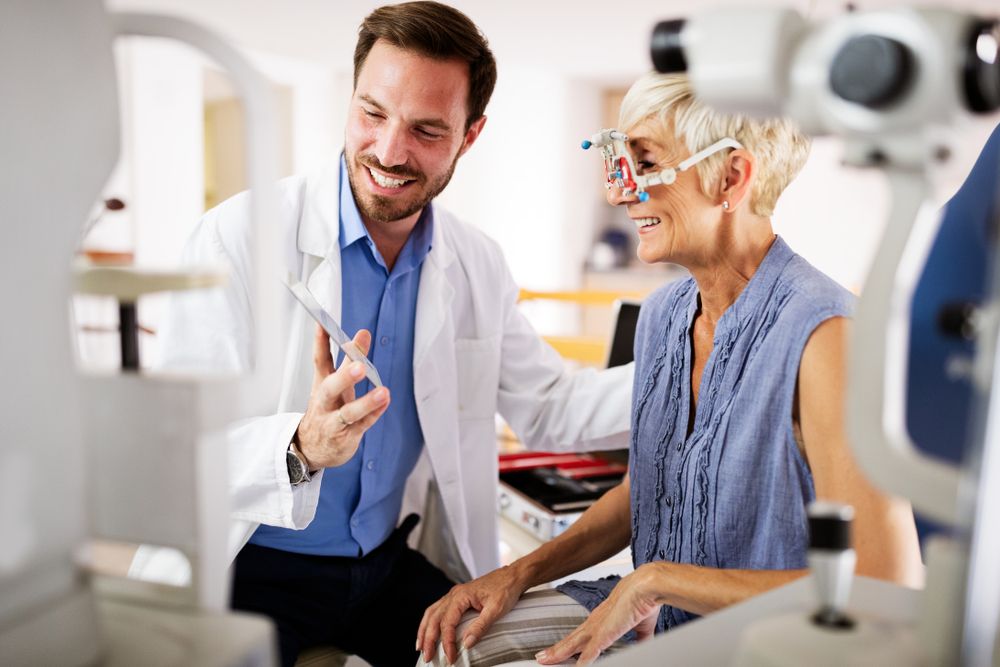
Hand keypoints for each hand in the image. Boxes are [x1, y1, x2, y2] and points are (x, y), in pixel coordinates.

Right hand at [295, 325, 389, 468]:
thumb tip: (362, 333)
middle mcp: (325, 403)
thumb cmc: (327, 409)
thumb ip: (349, 359)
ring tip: (382, 392)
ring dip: (365, 402)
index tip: (323, 324)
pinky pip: (361, 426)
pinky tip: (384, 403)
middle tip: (359, 365)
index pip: (319, 361)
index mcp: (321, 385)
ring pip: (347, 413)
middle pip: (330, 388)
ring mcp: (334, 421)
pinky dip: (373, 415)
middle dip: (344, 377)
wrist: (312, 448)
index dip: (320, 343)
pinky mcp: (346, 437)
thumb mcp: (333, 383)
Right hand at [417, 565, 528, 663]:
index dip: (447, 642)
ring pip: (432, 613)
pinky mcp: (458, 597)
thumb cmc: (506, 589)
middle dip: (428, 639)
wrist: (513, 576)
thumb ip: (481, 626)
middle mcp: (454, 594)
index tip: (450, 657)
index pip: (448, 623)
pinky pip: (438, 609)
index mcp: (461, 595)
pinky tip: (429, 630)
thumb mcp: (496, 609)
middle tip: (427, 657)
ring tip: (420, 646)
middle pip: (434, 618)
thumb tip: (467, 644)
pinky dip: (431, 622)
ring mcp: (454, 595)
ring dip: (425, 630)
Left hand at [536, 563, 664, 665]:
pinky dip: (581, 663)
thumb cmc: (644, 600)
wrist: (646, 587)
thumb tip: (642, 645)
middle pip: (570, 640)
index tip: (561, 651)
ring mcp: (597, 628)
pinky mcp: (603, 634)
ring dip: (557, 655)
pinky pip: (589, 653)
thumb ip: (639, 637)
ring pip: (571, 645)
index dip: (570, 644)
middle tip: (541, 657)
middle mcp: (595, 623)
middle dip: (556, 650)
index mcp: (602, 618)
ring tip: (542, 661)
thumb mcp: (641, 625)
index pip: (581, 635)